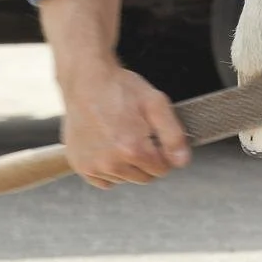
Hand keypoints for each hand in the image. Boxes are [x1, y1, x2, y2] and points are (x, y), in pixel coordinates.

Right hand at [62, 63, 190, 187]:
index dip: (163, 153)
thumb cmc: (120, 88)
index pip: (162, 170)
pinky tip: (107, 147)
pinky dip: (108, 170)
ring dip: (127, 165)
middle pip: (143, 178)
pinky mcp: (80, 165)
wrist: (87, 80)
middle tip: (138, 134)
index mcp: (133, 149)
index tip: (154, 138)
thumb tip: (182, 161)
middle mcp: (111, 163)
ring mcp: (93, 166)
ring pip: (124, 179)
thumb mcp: (156, 104)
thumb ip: (173, 136)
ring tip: (120, 136)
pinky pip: (103, 181)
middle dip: (146, 161)